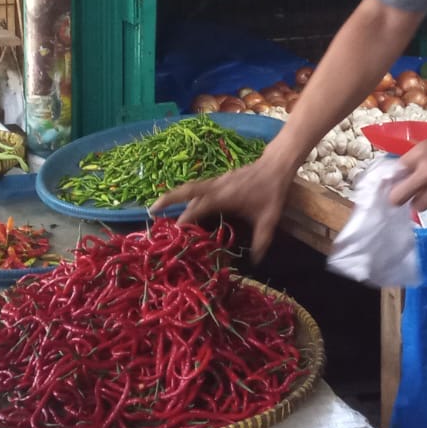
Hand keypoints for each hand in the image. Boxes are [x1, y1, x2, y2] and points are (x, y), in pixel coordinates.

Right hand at [151, 154, 290, 261]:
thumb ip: (262, 241)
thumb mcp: (269, 219)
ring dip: (176, 198)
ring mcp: (216, 182)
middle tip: (151, 211)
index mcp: (223, 196)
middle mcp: (215, 187)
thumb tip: (256, 262)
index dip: (185, 219)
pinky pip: (198, 188)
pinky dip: (188, 196)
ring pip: (190, 189)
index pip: (198, 208)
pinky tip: (188, 206)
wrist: (275, 166)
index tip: (174, 232)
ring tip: (162, 210)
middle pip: (185, 191)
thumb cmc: (271, 192)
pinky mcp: (219, 180)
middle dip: (167, 200)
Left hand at [389, 120, 426, 212]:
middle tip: (402, 193)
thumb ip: (415, 157)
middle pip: (399, 197)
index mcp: (421, 154)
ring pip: (418, 206)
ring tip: (425, 192)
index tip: (393, 181)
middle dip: (398, 196)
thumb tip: (400, 171)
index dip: (392, 178)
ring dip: (418, 200)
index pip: (394, 174)